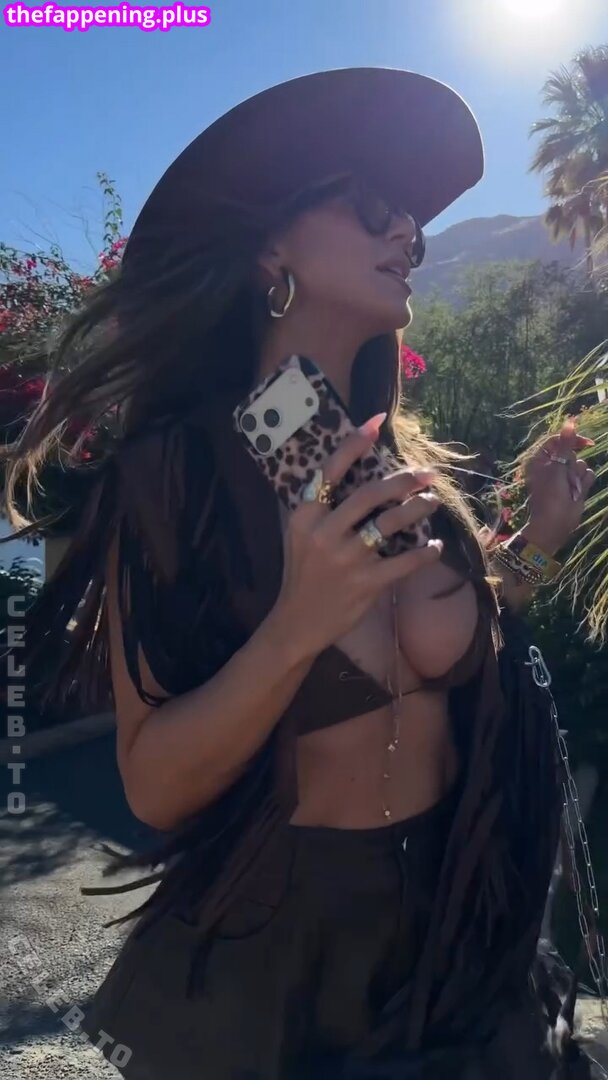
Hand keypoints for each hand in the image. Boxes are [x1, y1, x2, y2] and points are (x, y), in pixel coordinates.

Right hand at [267, 418, 442, 662]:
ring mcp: (346, 559)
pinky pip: (405, 561)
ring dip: (418, 509)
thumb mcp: (299, 535)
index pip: (332, 470)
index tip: (377, 423)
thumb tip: (360, 474)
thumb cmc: (302, 573)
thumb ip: (322, 508)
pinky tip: (434, 546)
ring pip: (391, 523)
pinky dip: (425, 552)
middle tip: (427, 474)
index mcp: (305, 515)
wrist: (297, 622)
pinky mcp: (366, 583)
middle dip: (405, 480)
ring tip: (431, 502)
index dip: (355, 444)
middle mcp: (324, 533)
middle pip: (371, 494)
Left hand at [522, 418, 595, 554]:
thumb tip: (570, 422)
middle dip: (572, 465)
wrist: (555, 525)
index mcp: (540, 460)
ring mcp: (565, 476)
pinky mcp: (576, 486)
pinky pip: (587, 475)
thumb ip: (565, 446)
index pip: (557, 440)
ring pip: (581, 464)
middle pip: (571, 452)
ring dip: (577, 477)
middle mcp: (552, 466)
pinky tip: (577, 494)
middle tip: (565, 480)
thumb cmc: (550, 497)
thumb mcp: (556, 469)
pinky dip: (584, 484)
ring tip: (569, 490)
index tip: (585, 442)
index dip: (570, 439)